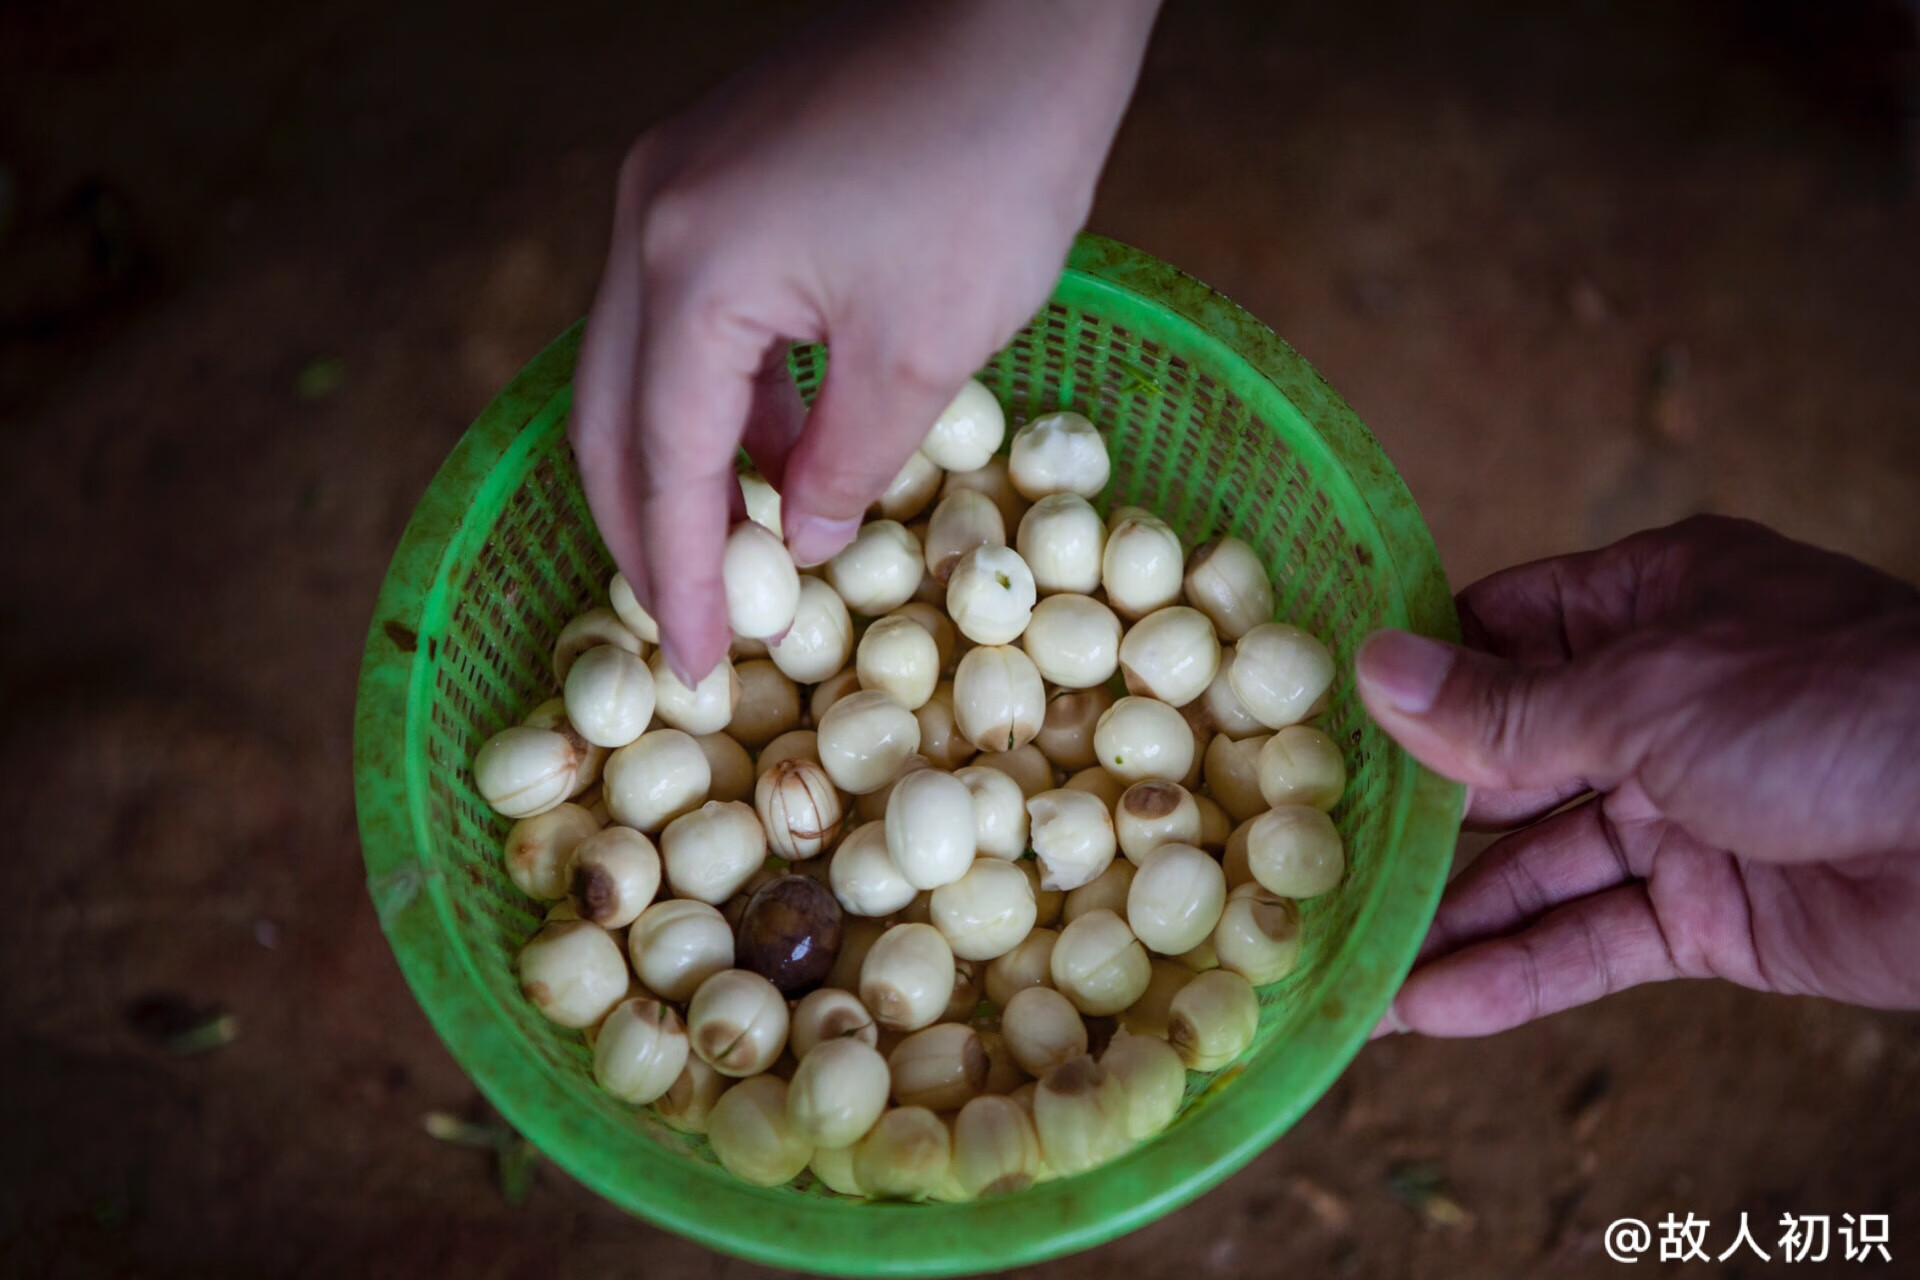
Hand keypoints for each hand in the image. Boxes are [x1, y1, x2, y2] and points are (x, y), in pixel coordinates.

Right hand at [569, 0, 1160, 681]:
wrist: (1022, 11)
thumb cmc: (993, 166)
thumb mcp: (924, 352)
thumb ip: (849, 464)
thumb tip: (803, 542)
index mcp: (689, 268)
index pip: (661, 460)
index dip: (681, 575)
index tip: (698, 667)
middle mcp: (649, 219)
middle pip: (609, 414)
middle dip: (649, 531)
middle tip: (691, 624)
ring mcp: (670, 183)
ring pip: (641, 362)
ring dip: (688, 461)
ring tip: (752, 546)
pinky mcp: (710, 168)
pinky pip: (688, 307)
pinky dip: (726, 390)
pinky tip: (784, 444)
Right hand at [1357, 515, 1919, 1035]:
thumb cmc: (1837, 709)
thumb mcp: (1649, 692)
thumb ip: (1507, 706)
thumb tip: (1375, 670)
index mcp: (1648, 607)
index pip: (1500, 632)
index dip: (1410, 678)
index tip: (1306, 716)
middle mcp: (1657, 704)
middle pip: (1505, 762)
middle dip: (1412, 815)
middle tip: (1299, 856)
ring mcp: (1682, 813)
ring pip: (1539, 867)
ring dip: (1449, 918)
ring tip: (1346, 963)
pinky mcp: (1711, 914)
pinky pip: (1594, 941)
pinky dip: (1516, 976)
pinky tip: (1427, 1009)